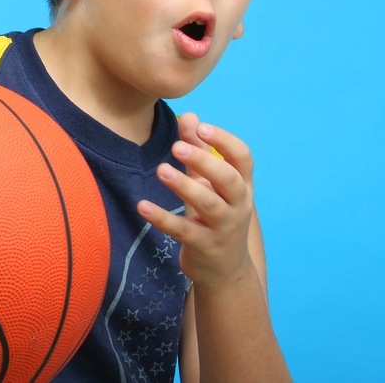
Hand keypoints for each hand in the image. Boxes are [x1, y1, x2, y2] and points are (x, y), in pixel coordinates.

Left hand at [137, 112, 254, 289]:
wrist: (226, 269)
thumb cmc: (215, 215)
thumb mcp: (210, 183)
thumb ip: (200, 149)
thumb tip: (190, 115)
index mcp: (242, 185)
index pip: (242, 157)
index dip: (224, 140)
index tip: (201, 127)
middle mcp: (238, 205)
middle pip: (228, 179)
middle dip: (204, 160)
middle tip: (176, 147)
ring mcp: (223, 228)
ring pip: (208, 204)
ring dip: (184, 186)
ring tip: (161, 171)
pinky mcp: (204, 247)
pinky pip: (183, 230)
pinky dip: (162, 218)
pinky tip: (142, 206)